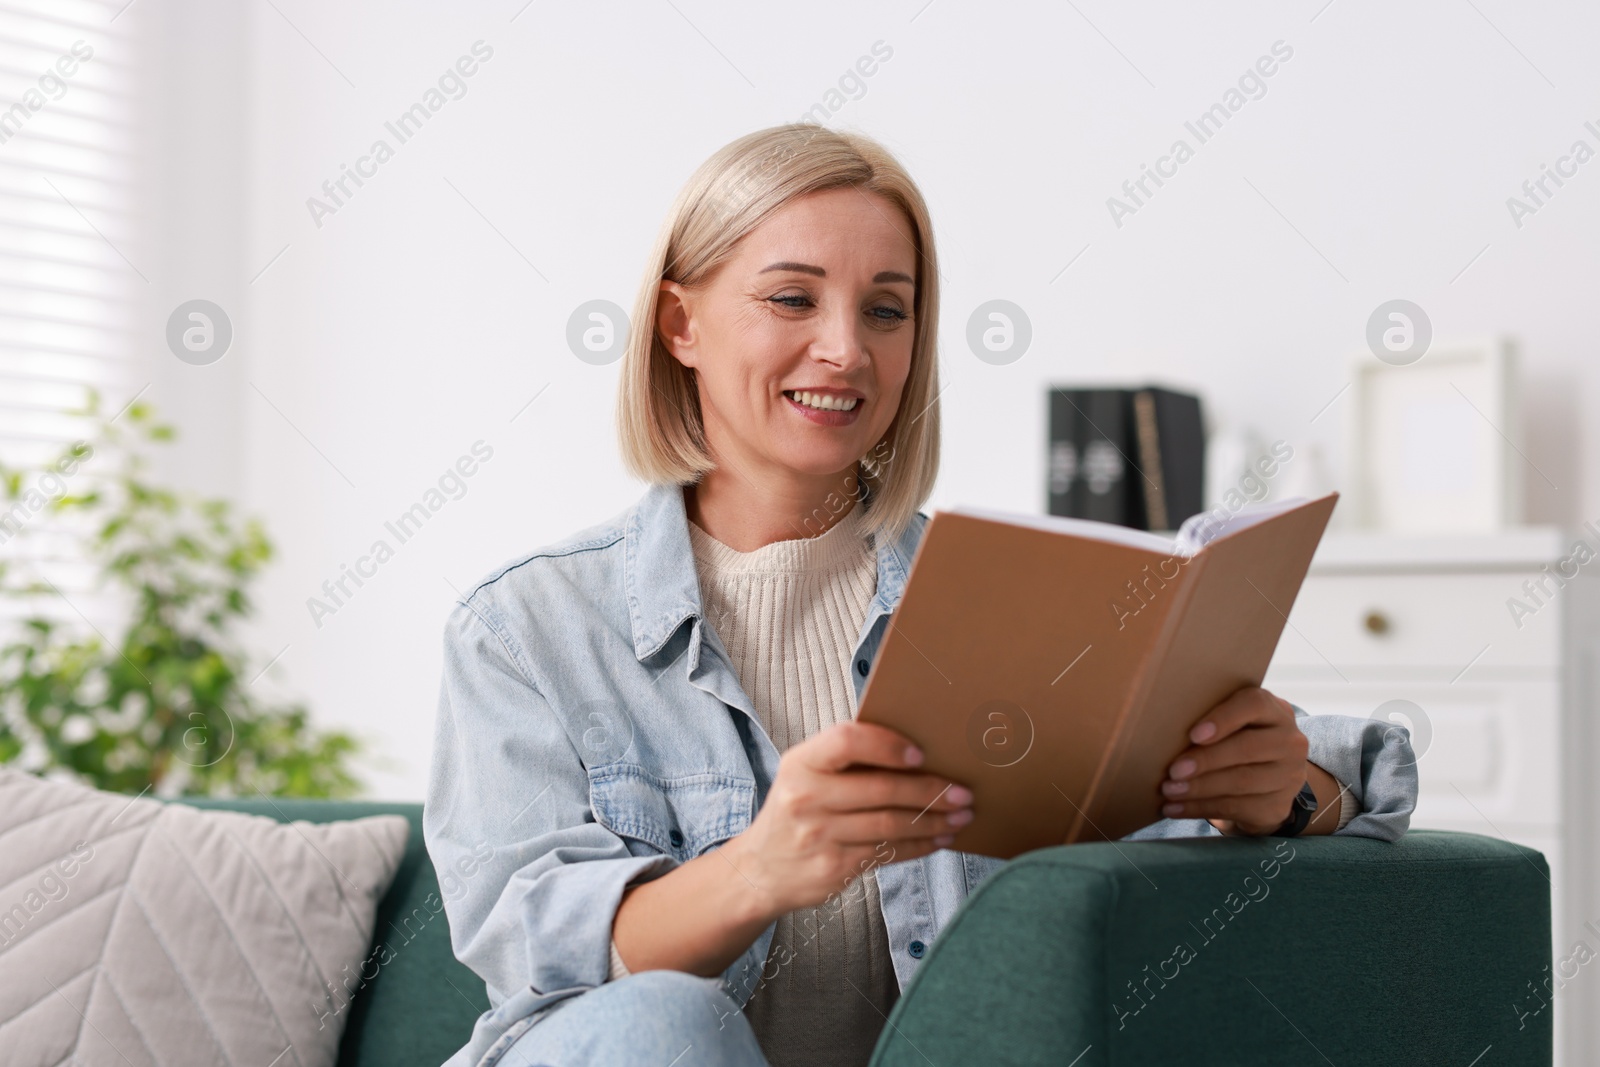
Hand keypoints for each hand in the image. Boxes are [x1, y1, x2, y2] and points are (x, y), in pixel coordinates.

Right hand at [723, 720, 972, 919]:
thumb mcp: (804, 774)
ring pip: (891, 826)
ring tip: (961, 816)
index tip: (920, 753)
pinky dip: (921, 846)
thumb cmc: (796, 810)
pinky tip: (940, 839)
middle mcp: (806, 798)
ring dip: (933, 821)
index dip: (887, 745)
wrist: (761, 869)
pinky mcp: (835, 869)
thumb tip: (913, 750)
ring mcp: (820, 837)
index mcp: (801, 763)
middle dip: (930, 791)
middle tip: (963, 792)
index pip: (846, 741)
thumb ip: (843, 759)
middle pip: (881, 790)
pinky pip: (889, 853)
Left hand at [1160, 686, 1309, 835]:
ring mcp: (1289, 776)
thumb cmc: (1236, 741)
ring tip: (1168, 791)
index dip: (1224, 718)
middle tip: (1173, 771)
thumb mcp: (1232, 724)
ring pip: (1241, 782)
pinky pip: (1236, 808)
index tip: (1193, 734)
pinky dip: (1200, 809)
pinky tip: (1175, 808)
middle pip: (1247, 748)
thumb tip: (1160, 726)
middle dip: (1206, 760)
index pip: (1254, 704)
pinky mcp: (1278, 806)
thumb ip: (1211, 719)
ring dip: (1199, 788)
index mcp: (1275, 711)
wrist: (1267, 782)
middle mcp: (1290, 742)